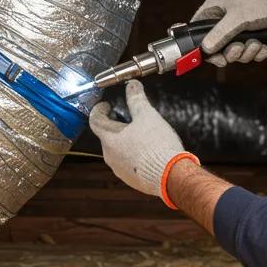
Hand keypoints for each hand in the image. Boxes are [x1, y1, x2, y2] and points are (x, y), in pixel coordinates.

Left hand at [89, 80, 184, 196]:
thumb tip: (132, 86)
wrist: (171, 176)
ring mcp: (121, 170)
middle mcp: (110, 156)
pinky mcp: (133, 181)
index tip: (106, 105)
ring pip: (118, 151)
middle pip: (107, 136)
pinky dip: (134, 155)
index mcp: (109, 139)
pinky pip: (129, 164)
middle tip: (128, 118)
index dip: (99, 110)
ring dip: (125, 141)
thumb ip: (137, 99)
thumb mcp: (147, 115)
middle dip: (115, 125)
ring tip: (141, 135)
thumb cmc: (157, 146)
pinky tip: (149, 151)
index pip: (95, 121)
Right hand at [191, 0, 266, 66]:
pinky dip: (257, 52)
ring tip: (256, 43)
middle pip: (218, 46)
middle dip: (232, 52)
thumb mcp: (238, 18)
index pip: (199, 32)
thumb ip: (220, 34)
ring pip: (236, 51)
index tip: (217, 59)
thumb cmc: (260, 0)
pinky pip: (249, 51)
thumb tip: (206, 48)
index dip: (204, 47)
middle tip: (239, 49)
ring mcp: (239, 27)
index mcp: (214, 9)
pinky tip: (264, 46)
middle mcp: (224, 19)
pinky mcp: (252, 34)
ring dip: (247, 52)